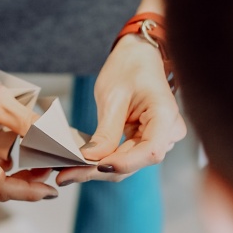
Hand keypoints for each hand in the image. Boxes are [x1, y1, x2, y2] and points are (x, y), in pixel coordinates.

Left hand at [56, 36, 185, 185]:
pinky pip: (124, 157)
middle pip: (135, 162)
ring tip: (65, 172)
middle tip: (64, 175)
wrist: (138, 56)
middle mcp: (168, 133)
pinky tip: (77, 166)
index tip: (95, 166)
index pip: (150, 151)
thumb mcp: (113, 97)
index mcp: (166, 116)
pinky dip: (101, 161)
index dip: (124, 163)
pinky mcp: (144, 141)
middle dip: (99, 171)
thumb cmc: (129, 68)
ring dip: (97, 170)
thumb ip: (106, 131)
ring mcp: (158, 139)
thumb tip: (91, 159)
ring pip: (127, 165)